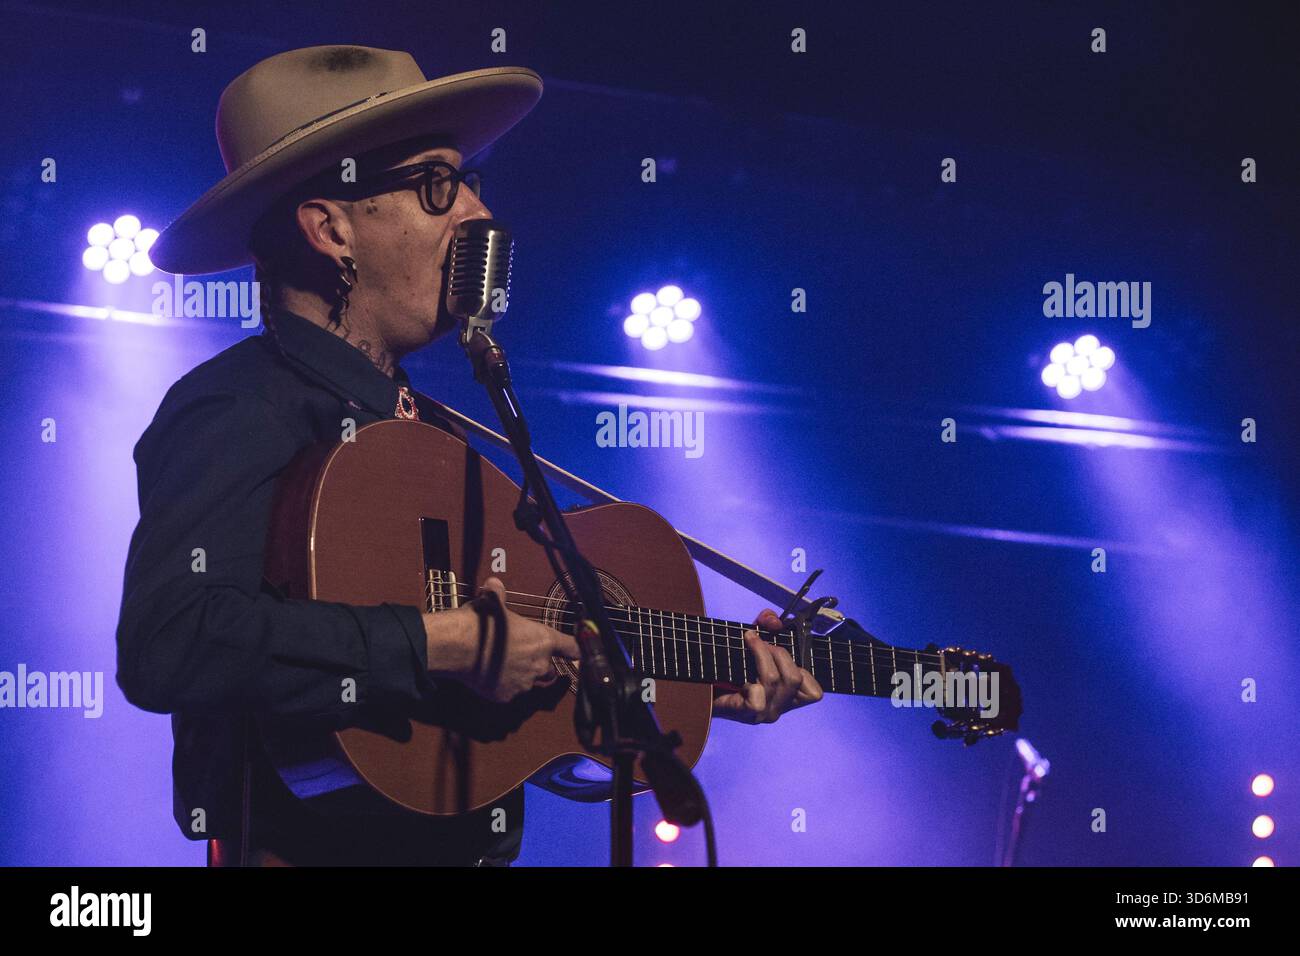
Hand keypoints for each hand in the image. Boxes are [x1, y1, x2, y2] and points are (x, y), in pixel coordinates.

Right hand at [425, 577, 580, 703]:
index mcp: (543, 641)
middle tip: (523, 655)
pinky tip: (490, 674)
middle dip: (540, 664)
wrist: (457, 646)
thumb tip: (494, 583)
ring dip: (522, 676)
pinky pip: (510, 692)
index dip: (576, 649)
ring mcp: (523, 683)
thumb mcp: (492, 602)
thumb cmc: (480, 621)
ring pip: (530, 683)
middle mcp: (539, 664)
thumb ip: (499, 594)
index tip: (577, 652)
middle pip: (550, 670)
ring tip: (503, 664)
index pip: (573, 648)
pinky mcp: (506, 696)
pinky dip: (504, 686)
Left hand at [712, 608, 823, 723]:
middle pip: (794, 677)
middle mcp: (778, 708)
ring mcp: (763, 713)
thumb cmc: (729, 665)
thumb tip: (773, 621)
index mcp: (787, 697)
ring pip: (774, 680)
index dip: (803, 668)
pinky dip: (748, 679)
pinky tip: (738, 675)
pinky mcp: (745, 714)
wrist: (699, 686)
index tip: (781, 651)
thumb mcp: (754, 641)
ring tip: (749, 643)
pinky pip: (757, 696)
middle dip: (777, 651)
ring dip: (761, 653)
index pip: (814, 693)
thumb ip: (767, 625)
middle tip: (758, 642)